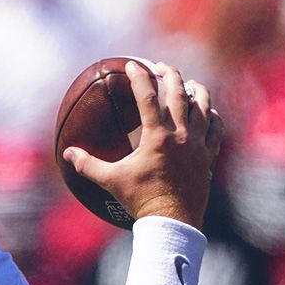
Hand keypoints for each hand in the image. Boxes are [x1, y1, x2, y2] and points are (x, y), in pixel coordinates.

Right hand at [63, 61, 223, 229]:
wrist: (172, 220)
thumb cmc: (140, 200)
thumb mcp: (111, 180)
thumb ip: (88, 165)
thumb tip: (68, 153)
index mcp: (156, 136)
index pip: (147, 97)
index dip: (139, 77)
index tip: (132, 64)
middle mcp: (180, 135)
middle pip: (179, 93)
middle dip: (170, 74)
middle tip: (162, 66)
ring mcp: (198, 144)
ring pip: (203, 106)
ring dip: (196, 90)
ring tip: (189, 82)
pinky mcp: (208, 156)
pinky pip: (216, 128)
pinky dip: (213, 115)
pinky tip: (209, 112)